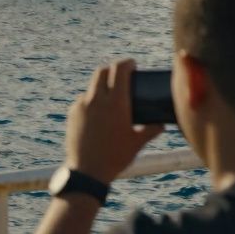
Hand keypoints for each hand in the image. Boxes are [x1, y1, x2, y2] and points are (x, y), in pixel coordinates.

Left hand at [65, 59, 163, 183]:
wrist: (86, 170)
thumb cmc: (115, 157)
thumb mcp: (137, 143)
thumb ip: (151, 130)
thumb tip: (162, 124)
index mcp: (116, 103)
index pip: (119, 70)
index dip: (127, 63)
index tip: (133, 64)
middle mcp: (96, 99)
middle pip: (102, 71)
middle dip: (113, 69)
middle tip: (122, 75)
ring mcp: (81, 105)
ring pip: (91, 86)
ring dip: (102, 85)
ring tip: (111, 96)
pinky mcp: (72, 113)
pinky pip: (83, 100)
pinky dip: (92, 99)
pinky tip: (99, 112)